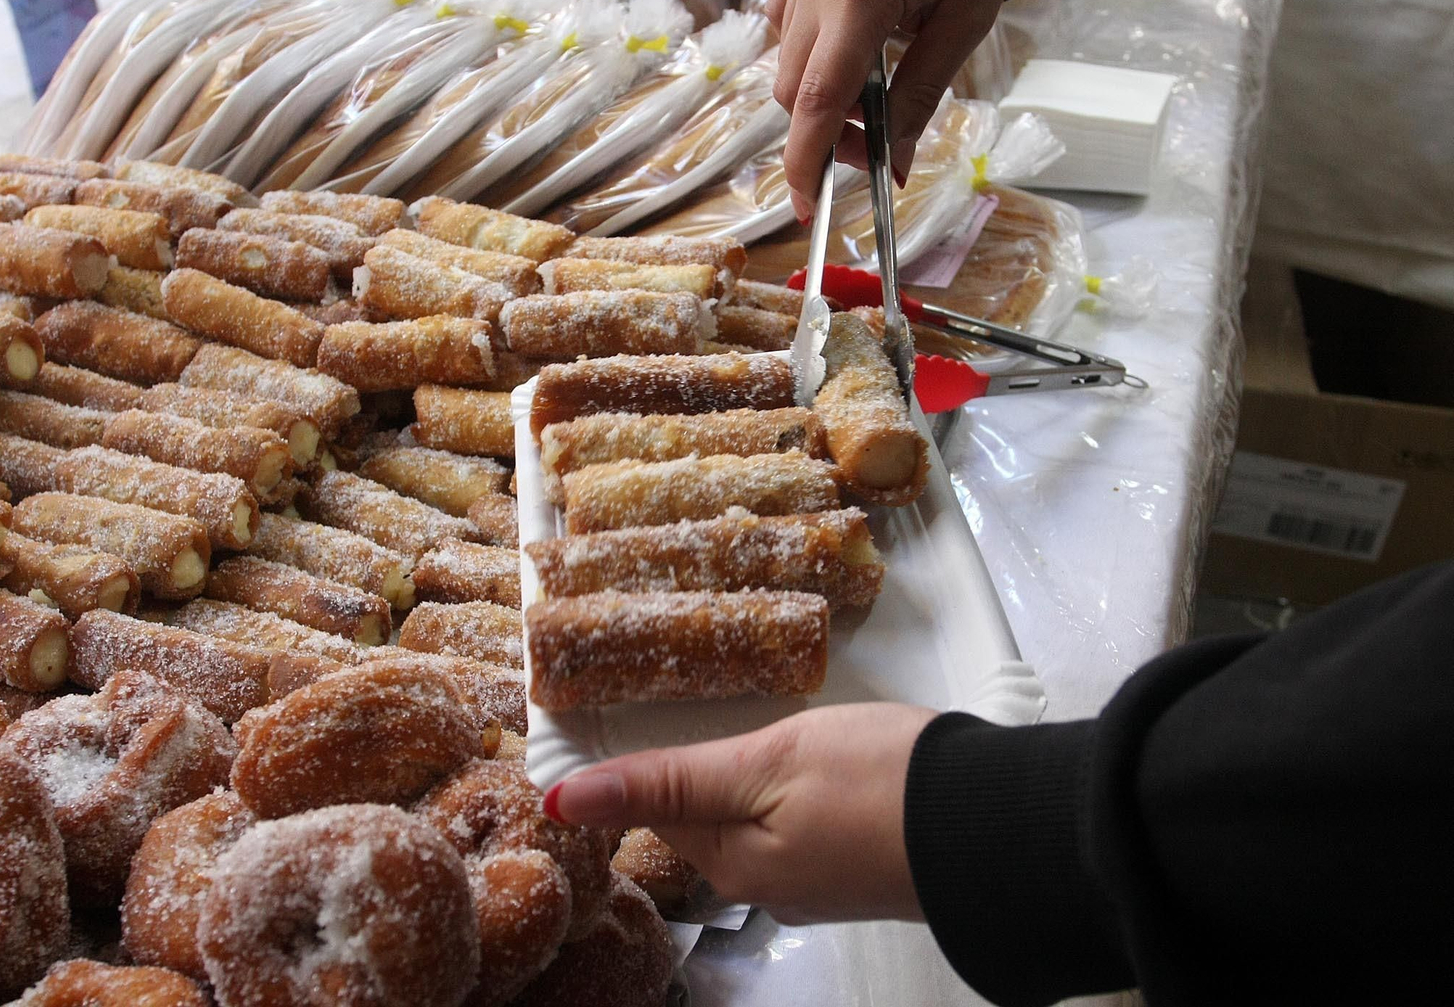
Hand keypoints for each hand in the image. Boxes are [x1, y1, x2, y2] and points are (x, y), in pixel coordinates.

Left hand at [544, 702, 938, 924]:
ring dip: (738, 768)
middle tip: (679, 685)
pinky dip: (784, 782)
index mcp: (731, 862)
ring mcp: (814, 876)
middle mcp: (765, 883)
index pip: (652, 803)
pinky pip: (792, 818)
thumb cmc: (885, 784)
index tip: (608, 702)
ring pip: (748, 811)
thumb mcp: (765, 763)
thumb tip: (565, 802)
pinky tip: (804, 751)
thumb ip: (667, 780)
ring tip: (745, 710)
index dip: (629, 754)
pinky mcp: (855, 859)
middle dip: (689, 758)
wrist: (1002, 821)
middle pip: (700, 810)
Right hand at [766, 0, 1006, 219]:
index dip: (807, 160)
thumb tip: (892, 165)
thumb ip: (919, 97)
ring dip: (819, 91)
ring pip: (785, 60)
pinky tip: (847, 43)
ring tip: (868, 84)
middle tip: (870, 142)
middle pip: (793, 89)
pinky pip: (784, 22)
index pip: (817, 100)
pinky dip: (810, 52)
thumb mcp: (962, 25)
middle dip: (823, 130)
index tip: (807, 203)